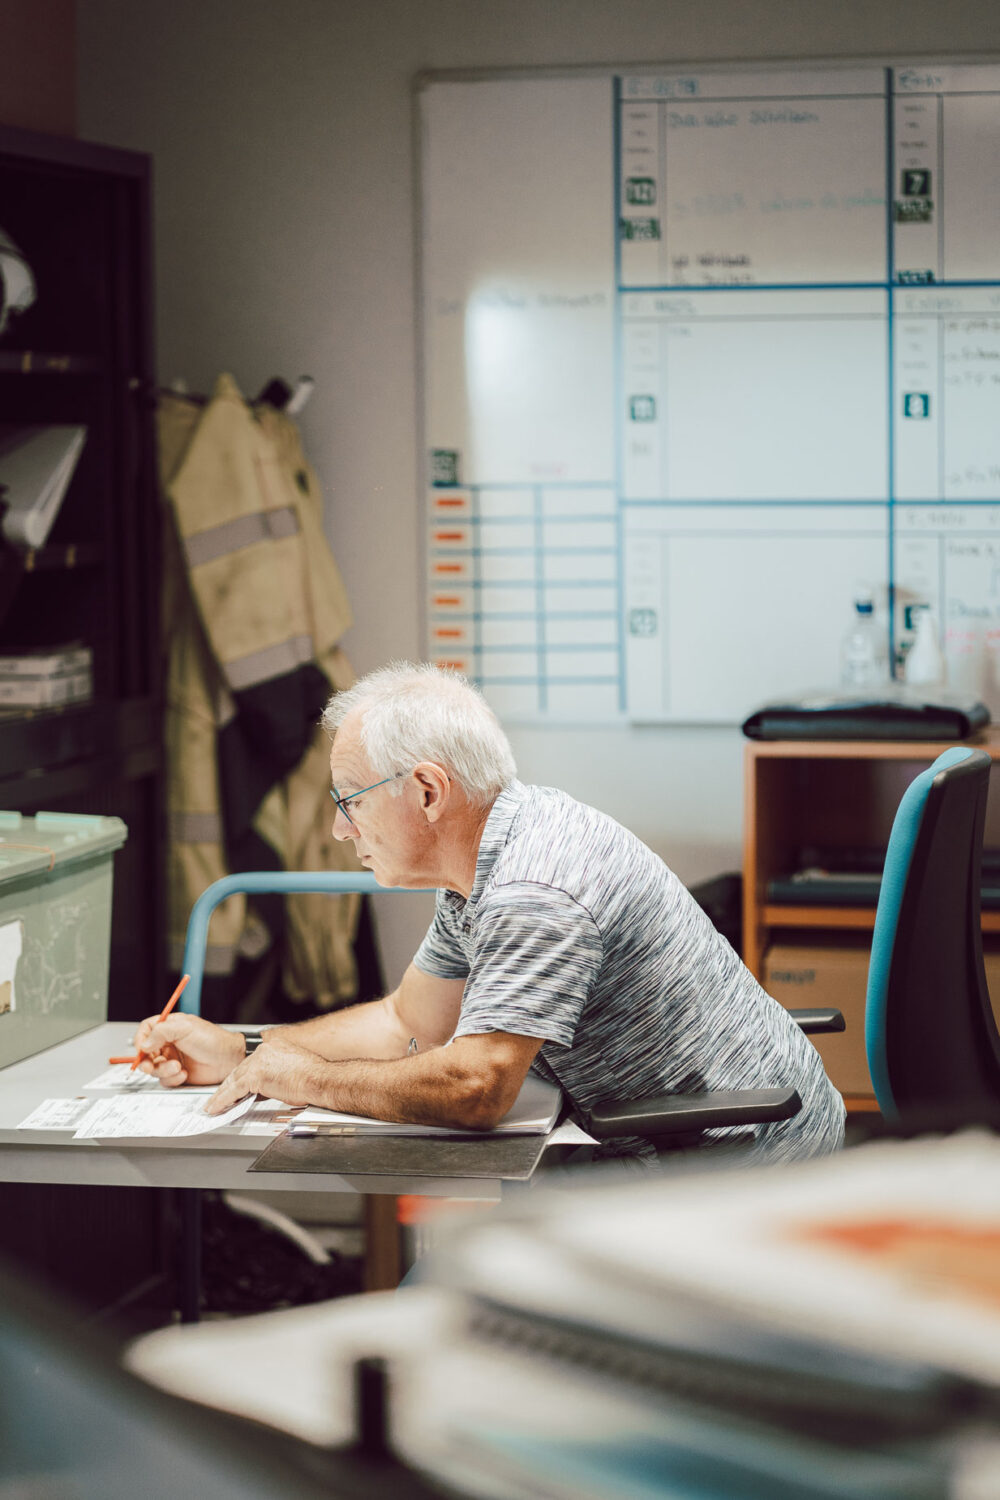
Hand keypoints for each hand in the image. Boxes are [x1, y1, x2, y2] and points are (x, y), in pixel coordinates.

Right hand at [133, 1013, 244, 1087]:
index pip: (146, 1030)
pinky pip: (164, 1079)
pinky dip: (172, 1078)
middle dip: (146, 1061)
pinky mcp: (177, 1073)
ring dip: (163, 1070)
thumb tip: (144, 1044)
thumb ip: (160, 1032)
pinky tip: (184, 1073)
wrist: (228, 1059)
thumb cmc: (212, 1039)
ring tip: (177, 1067)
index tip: (141, 1049)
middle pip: (145, 1052)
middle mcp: (169, 1042)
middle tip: (150, 1065)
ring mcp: (172, 1058)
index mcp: (169, 1027)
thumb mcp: (185, 1028)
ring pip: (154, 1068)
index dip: (140, 1040)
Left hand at [204, 1034, 326, 1115]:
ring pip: (234, 1080)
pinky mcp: (256, 1076)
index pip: (251, 1063)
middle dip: (228, 1086)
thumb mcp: (293, 1070)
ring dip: (222, 1095)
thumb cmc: (315, 1077)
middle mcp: (265, 1050)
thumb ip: (276, 1074)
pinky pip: (234, 1090)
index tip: (234, 1085)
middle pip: (240, 1070)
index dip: (241, 1076)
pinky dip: (223, 1100)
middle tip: (219, 1097)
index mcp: (274, 1046)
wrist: (321, 1080)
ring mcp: (259, 1061)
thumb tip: (267, 1087)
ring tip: (214, 1105)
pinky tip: (217, 1107)